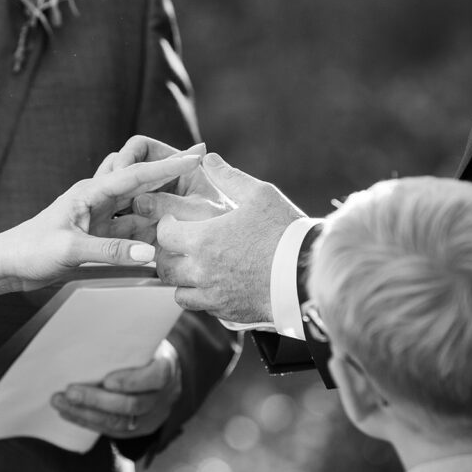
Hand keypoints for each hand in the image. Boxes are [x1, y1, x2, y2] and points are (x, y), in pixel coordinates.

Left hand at [0, 154, 200, 288]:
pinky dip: (150, 231)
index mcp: (91, 192)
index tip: (195, 156)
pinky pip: (131, 230)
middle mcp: (99, 199)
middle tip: (202, 166)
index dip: (168, 165)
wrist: (9, 265)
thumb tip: (151, 252)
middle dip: (171, 173)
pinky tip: (168, 235)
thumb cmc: (31, 251)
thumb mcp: (71, 251)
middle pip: (142, 182)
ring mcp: (100, 217)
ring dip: (164, 204)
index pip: (136, 174)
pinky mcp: (99, 235)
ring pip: (140, 206)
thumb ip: (110, 252)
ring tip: (194, 201)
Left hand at [50, 341, 180, 438]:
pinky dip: (86, 421)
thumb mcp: (146, 340)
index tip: (106, 380)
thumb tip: (90, 330)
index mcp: (167, 368)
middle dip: (96, 400)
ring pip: (118, 422)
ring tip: (60, 402)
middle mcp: (161, 397)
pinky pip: (110, 430)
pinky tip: (67, 412)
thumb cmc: (147, 351)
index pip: (155, 378)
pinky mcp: (137, 429)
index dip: (131, 381)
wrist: (163, 375)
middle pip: (131, 405)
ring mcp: (150, 417)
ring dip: (85, 413)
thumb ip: (126, 341)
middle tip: (70, 392)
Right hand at [97, 137, 233, 242]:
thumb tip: (141, 201)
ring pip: (119, 196)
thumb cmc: (226, 226)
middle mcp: (159, 180)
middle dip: (112, 182)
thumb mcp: (200, 213)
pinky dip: (116, 225)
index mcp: (175, 164)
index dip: (126, 156)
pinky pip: (122, 220)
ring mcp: (150, 201)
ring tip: (105, 219)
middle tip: (104, 199)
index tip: (119, 172)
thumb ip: (171, 205)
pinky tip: (112, 236)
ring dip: (111, 204)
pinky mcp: (143, 224)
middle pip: (125, 170)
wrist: (232, 254)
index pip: (141, 146)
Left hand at [153, 153, 302, 322]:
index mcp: (204, 240)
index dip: (167, 226)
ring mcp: (213, 295)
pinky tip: (215, 283)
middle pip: (164, 267)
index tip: (176, 222)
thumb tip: (207, 158)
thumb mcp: (259, 195)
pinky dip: (201, 296)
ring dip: (182, 279)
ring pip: (178, 291)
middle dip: (168, 255)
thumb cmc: (284, 231)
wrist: (307, 274)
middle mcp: (202, 271)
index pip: (163, 235)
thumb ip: (228, 176)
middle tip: (181, 246)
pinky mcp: (227, 312)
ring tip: (196, 266)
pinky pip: (201, 306)